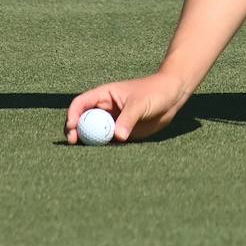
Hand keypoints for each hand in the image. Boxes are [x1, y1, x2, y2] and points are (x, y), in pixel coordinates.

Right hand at [64, 72, 187, 143]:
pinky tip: (105, 154)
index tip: (72, 127)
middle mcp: (105, 109)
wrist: (172, 96)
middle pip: (82, 121)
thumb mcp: (140, 103)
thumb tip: (118, 137)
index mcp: (104, 95)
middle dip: (75, 132)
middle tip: (74, 142)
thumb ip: (128, 119)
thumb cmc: (155, 92)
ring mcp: (112, 122)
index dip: (72, 115)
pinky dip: (104, 148)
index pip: (80, 104)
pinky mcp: (122, 133)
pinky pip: (109, 142)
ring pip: (94, 134)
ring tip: (89, 151)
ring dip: (89, 142)